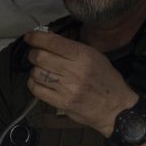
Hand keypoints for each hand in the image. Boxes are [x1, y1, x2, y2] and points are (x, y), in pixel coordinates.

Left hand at [23, 29, 137, 131]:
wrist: (115, 108)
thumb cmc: (105, 79)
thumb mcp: (94, 56)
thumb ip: (71, 48)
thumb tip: (48, 38)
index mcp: (83, 56)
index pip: (53, 42)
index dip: (36, 38)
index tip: (29, 37)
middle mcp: (74, 71)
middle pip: (40, 57)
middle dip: (34, 54)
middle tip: (36, 55)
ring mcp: (67, 88)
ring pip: (36, 73)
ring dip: (34, 69)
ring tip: (41, 70)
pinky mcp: (61, 103)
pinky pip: (37, 90)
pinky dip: (33, 83)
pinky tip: (39, 82)